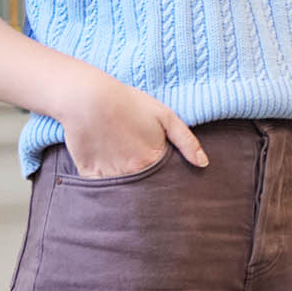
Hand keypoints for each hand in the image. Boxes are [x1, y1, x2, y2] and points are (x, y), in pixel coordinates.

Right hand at [60, 72, 206, 179]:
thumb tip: (203, 164)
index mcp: (153, 160)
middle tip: (145, 178)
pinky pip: (101, 190)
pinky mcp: (90, 174)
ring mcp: (111, 175)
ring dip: (127, 191)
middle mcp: (134, 173)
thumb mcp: (165, 116)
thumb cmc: (128, 103)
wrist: (88, 97)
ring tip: (127, 177)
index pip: (167, 182)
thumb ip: (186, 142)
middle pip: (146, 191)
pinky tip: (107, 177)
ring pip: (124, 192)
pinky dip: (105, 189)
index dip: (168, 183)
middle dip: (149, 193)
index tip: (166, 180)